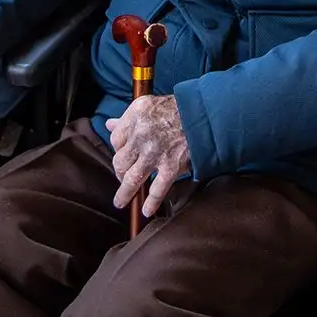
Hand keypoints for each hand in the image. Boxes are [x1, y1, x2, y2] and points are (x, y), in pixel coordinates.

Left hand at [106, 94, 191, 218]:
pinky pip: (157, 188)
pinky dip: (151, 202)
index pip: (115, 139)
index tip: (123, 156)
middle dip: (119, 173)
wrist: (206, 113)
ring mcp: (155, 152)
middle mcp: (142, 133)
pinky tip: (147, 210)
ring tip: (121, 202)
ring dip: (125, 193)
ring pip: (132, 178)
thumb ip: (128, 118)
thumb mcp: (149, 106)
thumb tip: (110, 125)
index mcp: (136, 115)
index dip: (118, 150)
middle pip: (120, 161)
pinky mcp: (171, 165)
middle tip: (123, 178)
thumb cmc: (179, 108)